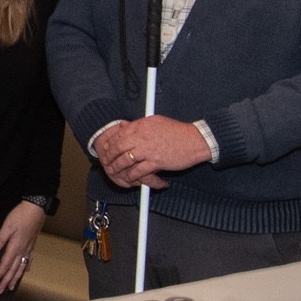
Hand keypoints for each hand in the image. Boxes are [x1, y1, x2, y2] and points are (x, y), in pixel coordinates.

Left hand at [0, 201, 45, 291]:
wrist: (36, 209)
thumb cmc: (20, 216)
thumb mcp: (7, 226)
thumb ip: (0, 239)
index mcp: (15, 247)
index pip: (5, 264)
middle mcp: (22, 251)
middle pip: (13, 269)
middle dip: (6, 281)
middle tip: (0, 291)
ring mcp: (28, 249)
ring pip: (21, 267)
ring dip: (16, 278)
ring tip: (11, 287)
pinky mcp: (32, 245)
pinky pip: (29, 260)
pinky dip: (26, 267)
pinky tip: (25, 272)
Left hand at [94, 115, 209, 188]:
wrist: (195, 140)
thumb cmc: (177, 132)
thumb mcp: (156, 121)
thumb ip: (139, 124)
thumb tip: (124, 125)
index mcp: (142, 125)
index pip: (119, 133)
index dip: (110, 142)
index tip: (106, 147)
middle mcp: (142, 136)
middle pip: (119, 146)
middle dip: (110, 155)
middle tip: (107, 161)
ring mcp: (148, 150)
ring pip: (125, 160)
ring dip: (117, 167)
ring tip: (113, 171)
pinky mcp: (156, 162)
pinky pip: (138, 171)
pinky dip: (131, 176)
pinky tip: (128, 178)